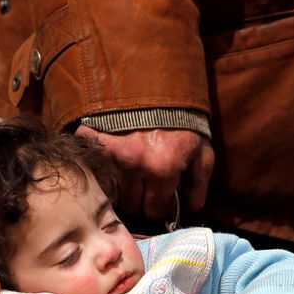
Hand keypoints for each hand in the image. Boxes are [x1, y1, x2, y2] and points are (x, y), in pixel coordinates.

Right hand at [76, 126, 214, 220]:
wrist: (154, 84)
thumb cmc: (181, 121)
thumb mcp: (201, 150)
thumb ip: (199, 183)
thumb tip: (188, 208)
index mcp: (162, 169)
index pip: (154, 209)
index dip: (159, 205)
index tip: (161, 197)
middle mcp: (133, 166)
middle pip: (131, 205)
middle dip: (141, 199)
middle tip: (146, 185)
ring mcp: (110, 154)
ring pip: (112, 194)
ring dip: (122, 189)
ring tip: (131, 174)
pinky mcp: (93, 143)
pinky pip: (94, 174)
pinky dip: (102, 174)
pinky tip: (113, 166)